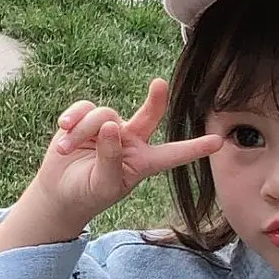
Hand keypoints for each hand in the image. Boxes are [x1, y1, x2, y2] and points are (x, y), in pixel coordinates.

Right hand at [33, 78, 220, 235]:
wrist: (59, 192)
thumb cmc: (88, 194)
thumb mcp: (102, 184)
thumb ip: (109, 158)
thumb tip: (111, 126)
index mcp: (142, 163)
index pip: (172, 155)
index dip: (194, 148)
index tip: (219, 142)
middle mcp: (130, 142)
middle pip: (149, 116)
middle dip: (156, 100)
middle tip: (159, 84)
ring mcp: (109, 129)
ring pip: (104, 115)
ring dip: (83, 130)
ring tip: (66, 149)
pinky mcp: (86, 120)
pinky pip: (84, 108)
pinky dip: (72, 118)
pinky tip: (63, 130)